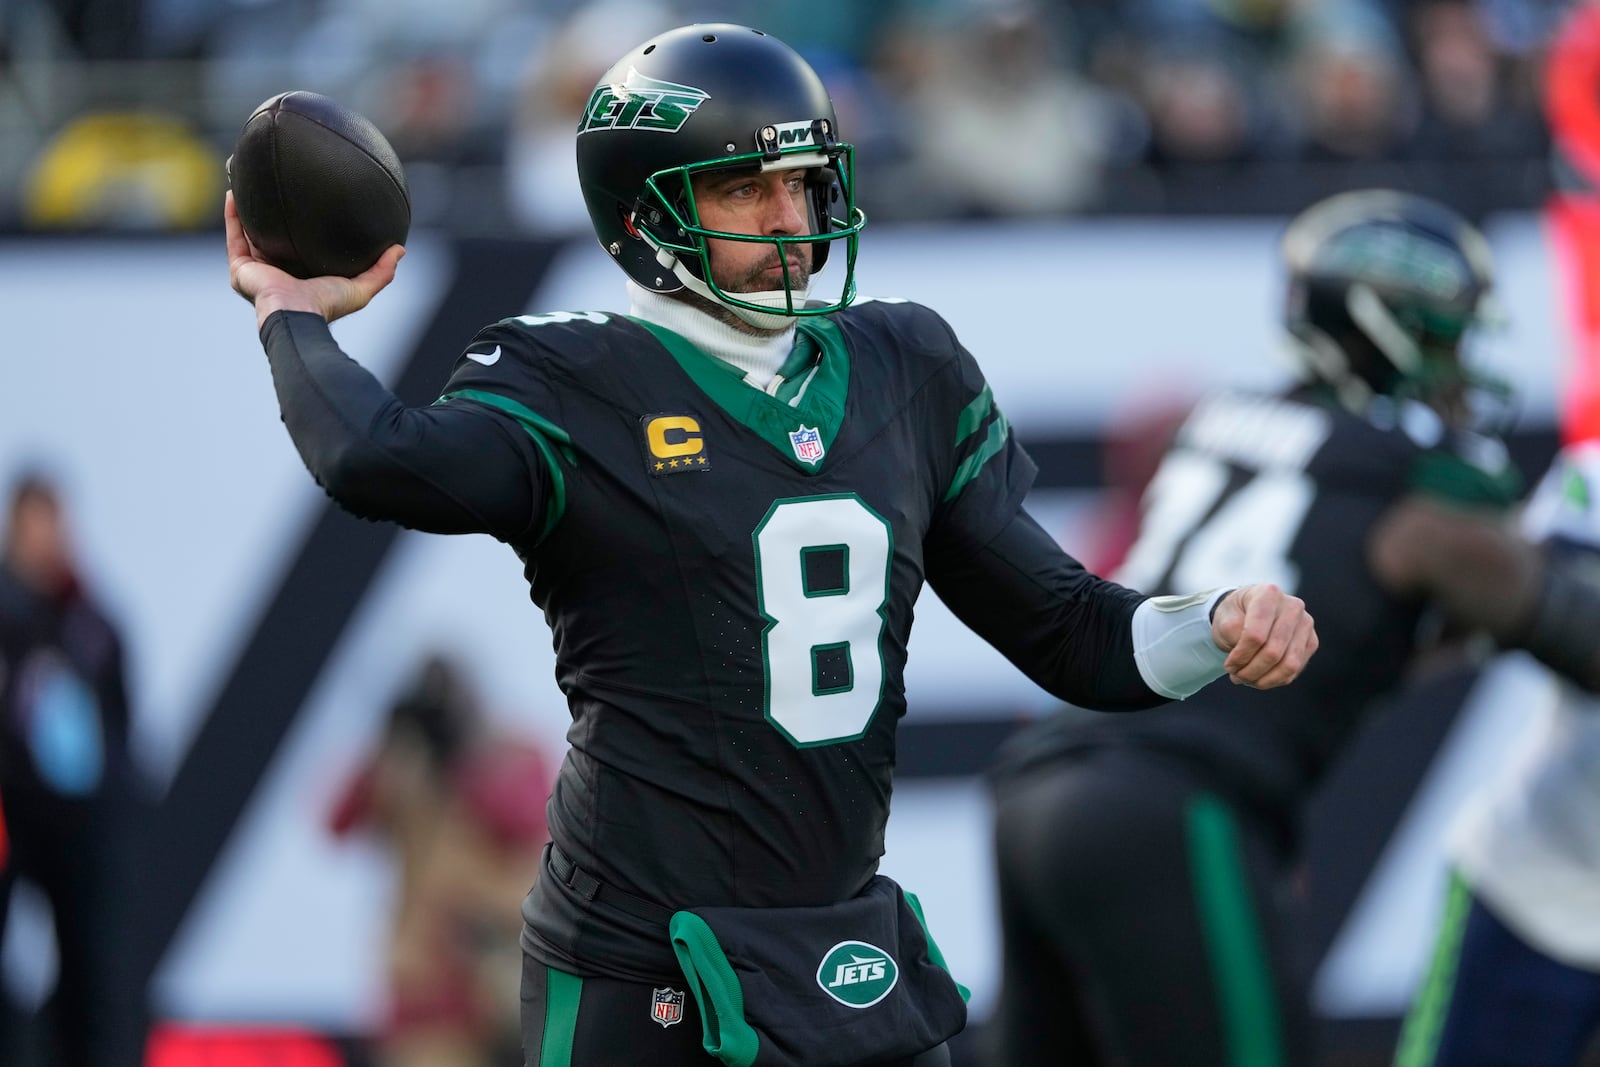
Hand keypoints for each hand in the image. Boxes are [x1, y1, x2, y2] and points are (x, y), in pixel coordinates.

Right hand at [225, 190, 403, 329]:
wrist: (298, 315)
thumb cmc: (327, 306)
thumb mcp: (361, 288)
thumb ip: (381, 271)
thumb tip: (400, 250)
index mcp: (300, 277)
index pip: (299, 249)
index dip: (302, 230)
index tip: (308, 208)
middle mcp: (276, 273)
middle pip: (272, 238)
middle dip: (271, 217)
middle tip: (277, 190)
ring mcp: (256, 270)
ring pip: (249, 233)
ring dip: (247, 210)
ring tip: (249, 183)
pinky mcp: (240, 268)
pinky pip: (235, 235)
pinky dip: (233, 215)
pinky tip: (235, 192)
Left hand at [1210, 584, 1317, 687]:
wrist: (1248, 612)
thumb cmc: (1235, 615)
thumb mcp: (1223, 619)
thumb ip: (1232, 633)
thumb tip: (1244, 655)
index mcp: (1268, 594)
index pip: (1255, 635)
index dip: (1241, 656)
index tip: (1228, 665)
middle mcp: (1292, 606)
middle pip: (1273, 652)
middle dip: (1250, 671)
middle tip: (1235, 676)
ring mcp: (1306, 624)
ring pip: (1289, 665)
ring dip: (1264, 680)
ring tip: (1246, 679)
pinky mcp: (1311, 642)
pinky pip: (1295, 670)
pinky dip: (1275, 680)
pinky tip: (1259, 678)